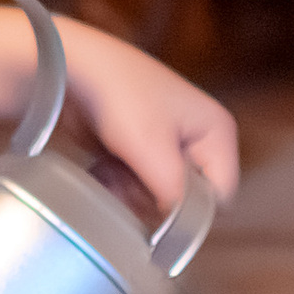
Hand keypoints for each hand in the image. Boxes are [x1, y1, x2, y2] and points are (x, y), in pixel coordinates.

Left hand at [56, 16, 239, 217]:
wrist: (72, 67)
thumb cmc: (118, 96)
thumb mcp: (151, 148)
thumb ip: (174, 192)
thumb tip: (182, 227)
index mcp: (217, 132)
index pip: (220, 195)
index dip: (191, 209)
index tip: (157, 206)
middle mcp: (200, 137)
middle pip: (189, 197)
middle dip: (155, 198)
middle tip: (126, 185)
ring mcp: (170, 142)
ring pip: (160, 193)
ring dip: (133, 192)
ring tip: (110, 175)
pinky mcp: (142, 147)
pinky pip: (139, 183)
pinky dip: (121, 183)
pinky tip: (103, 171)